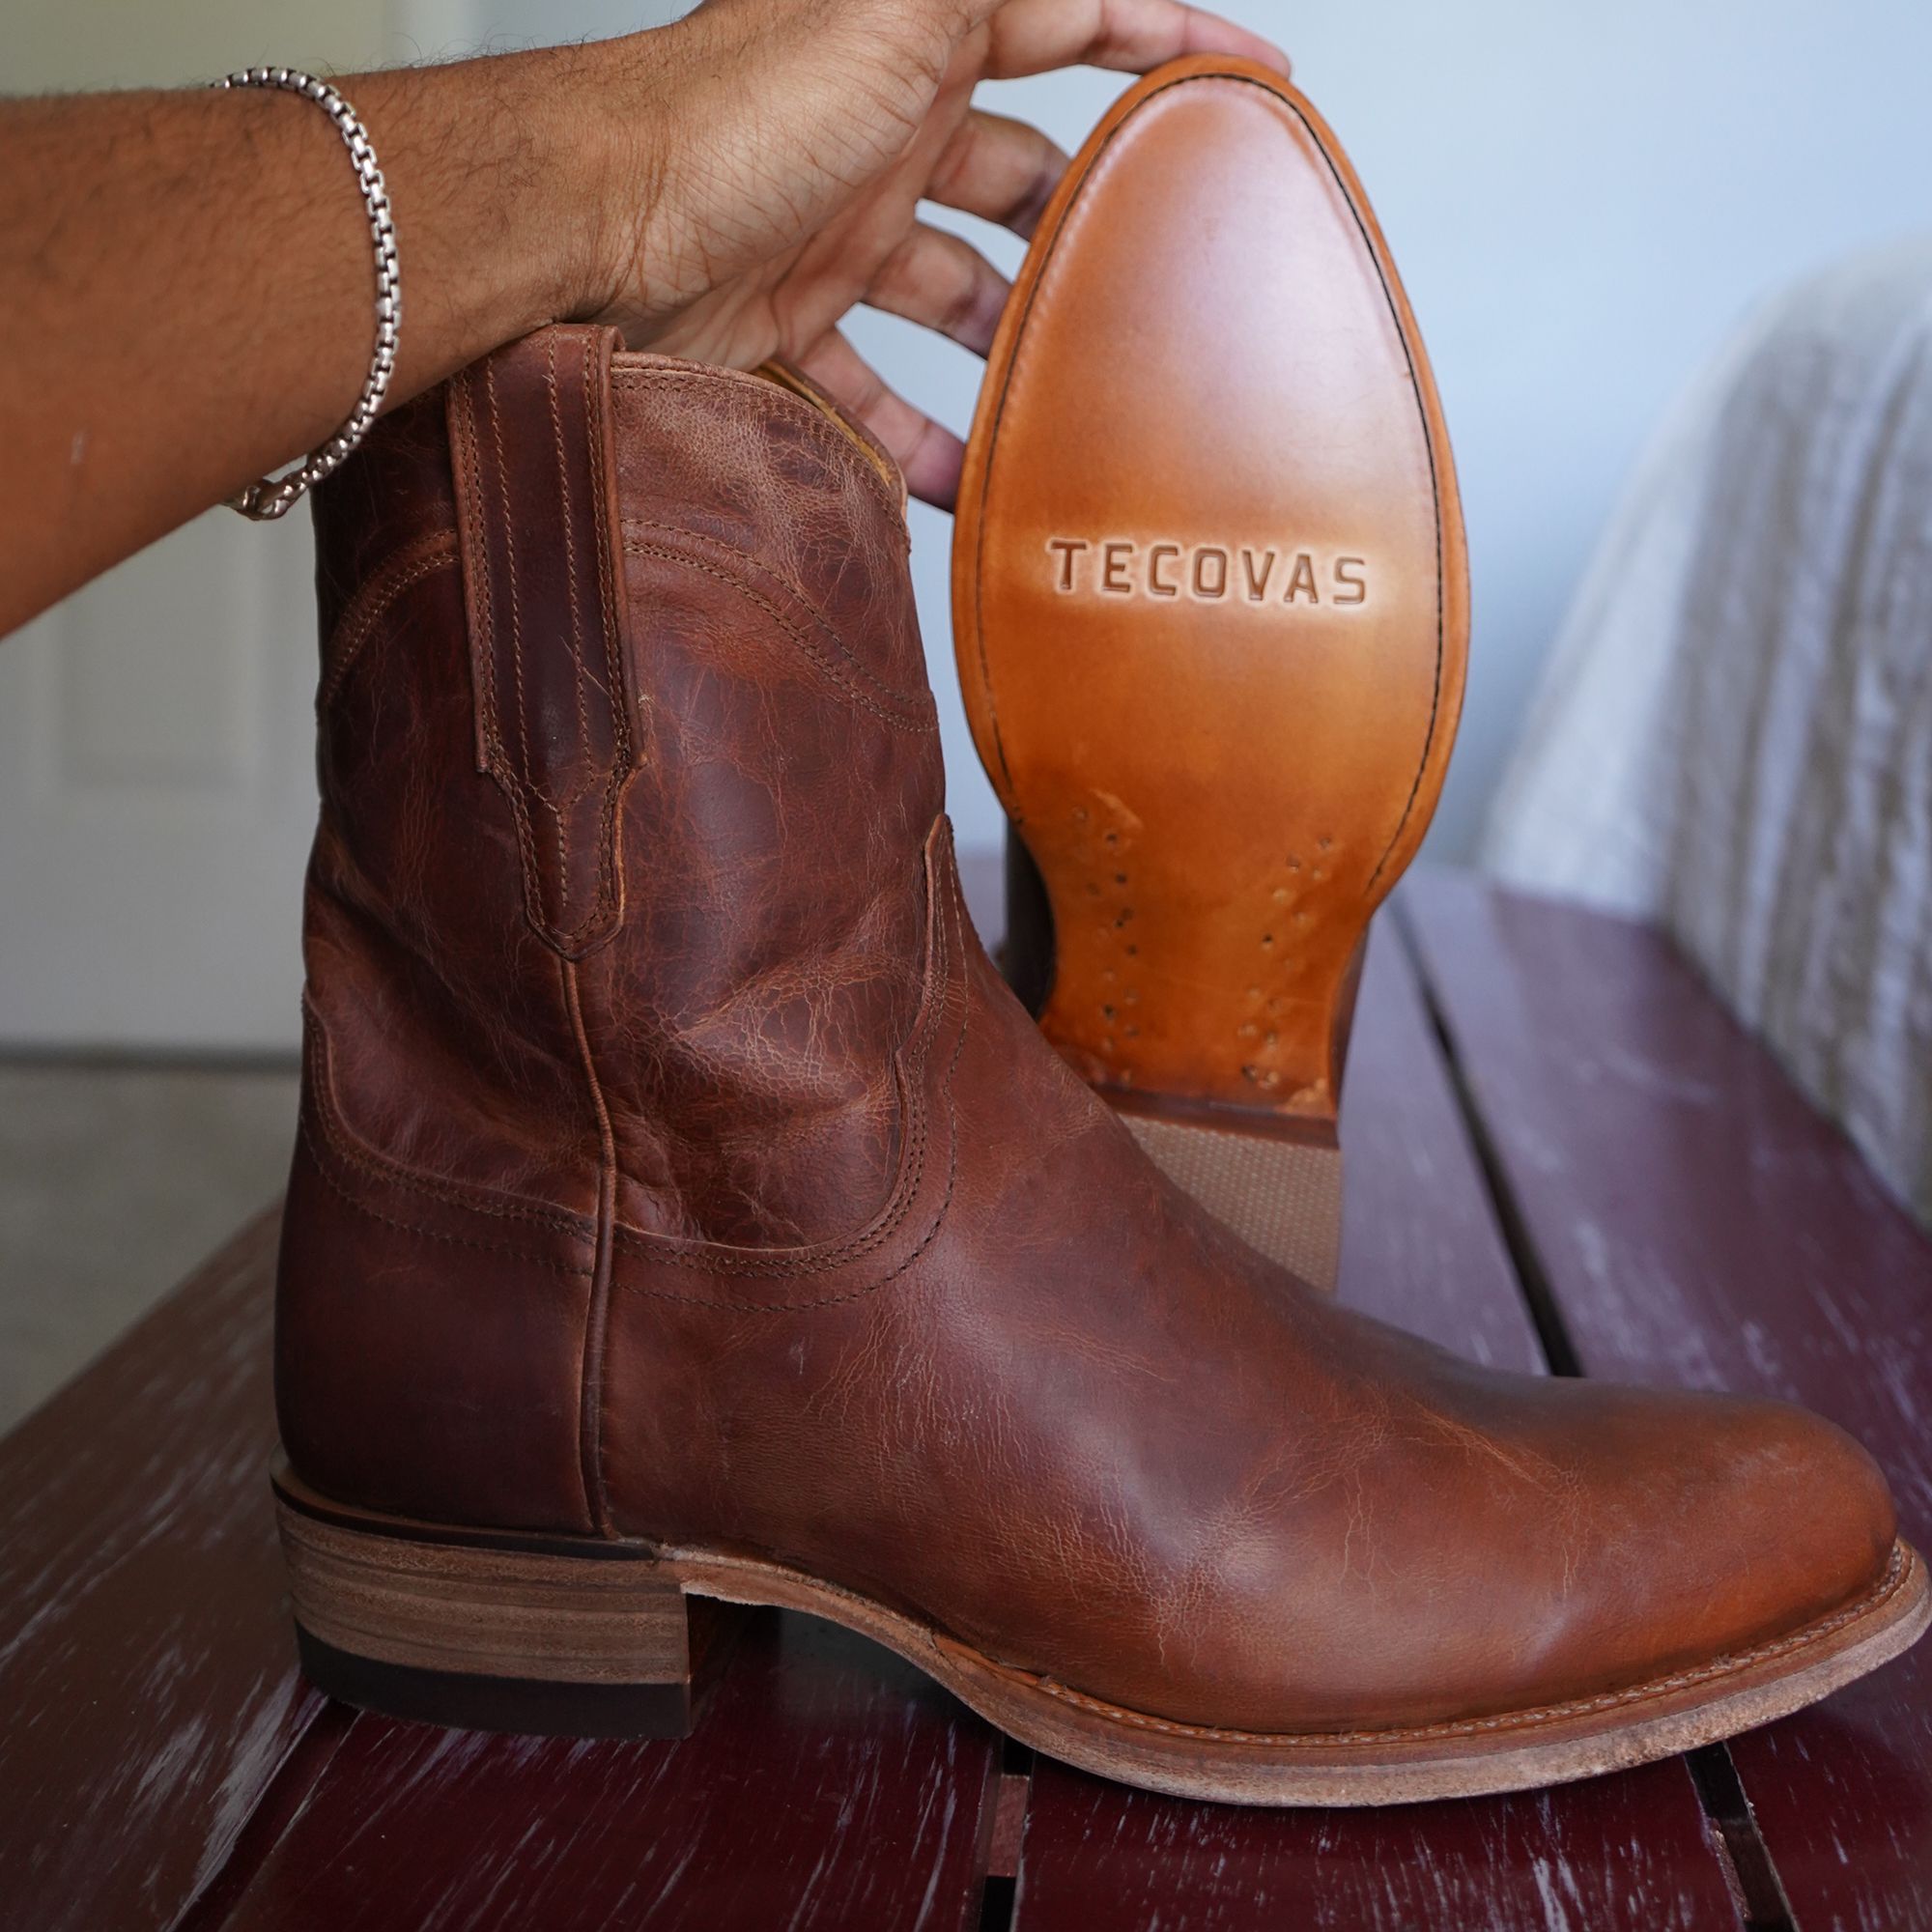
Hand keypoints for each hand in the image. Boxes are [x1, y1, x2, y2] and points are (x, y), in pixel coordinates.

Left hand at [580, 0, 1288, 506]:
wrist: (589, 231)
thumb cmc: (732, 113)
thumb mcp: (894, 7)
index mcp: (914, 45)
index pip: (1068, 24)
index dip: (1162, 39)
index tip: (1251, 82)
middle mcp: (877, 133)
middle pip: (1013, 175)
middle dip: (1083, 220)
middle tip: (1149, 277)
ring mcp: (831, 235)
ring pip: (948, 296)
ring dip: (1005, 348)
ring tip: (1066, 404)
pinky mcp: (781, 327)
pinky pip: (866, 392)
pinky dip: (911, 441)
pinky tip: (958, 483)